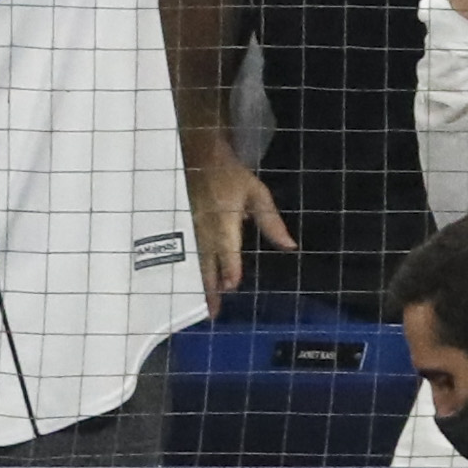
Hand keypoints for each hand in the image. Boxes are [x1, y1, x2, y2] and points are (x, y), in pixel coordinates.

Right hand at [187, 142, 291, 312]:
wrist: (197, 154)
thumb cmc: (230, 175)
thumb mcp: (256, 193)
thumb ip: (271, 222)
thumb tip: (290, 246)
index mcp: (223, 220)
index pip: (227, 249)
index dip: (229, 267)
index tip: (231, 285)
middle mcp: (204, 229)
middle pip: (206, 263)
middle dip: (210, 288)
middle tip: (212, 313)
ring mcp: (188, 230)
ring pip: (193, 262)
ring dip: (197, 285)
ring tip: (201, 307)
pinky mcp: (178, 229)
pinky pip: (182, 255)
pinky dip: (185, 272)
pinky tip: (186, 287)